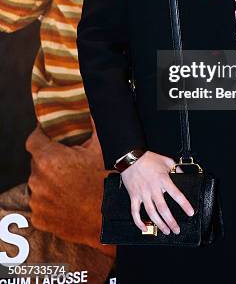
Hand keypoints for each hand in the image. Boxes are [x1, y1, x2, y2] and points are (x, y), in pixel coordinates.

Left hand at [26, 123, 114, 256]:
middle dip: (50, 161)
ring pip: (39, 183)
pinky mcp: (39, 218)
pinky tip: (67, 199)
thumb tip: (94, 111)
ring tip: (70, 184)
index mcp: (50, 159)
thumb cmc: (104, 182)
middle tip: (68, 163)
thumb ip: (93, 126)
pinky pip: (41, 203)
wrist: (108, 217)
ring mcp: (37, 200)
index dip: (40, 136)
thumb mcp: (100, 149)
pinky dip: (50, 200)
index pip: (33, 140)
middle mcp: (38, 179)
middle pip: (38, 163)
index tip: (46, 135)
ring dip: (50, 181)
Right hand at [120, 151, 193, 234]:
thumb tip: (182, 175)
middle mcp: (153, 188)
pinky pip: (135, 212)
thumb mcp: (167, 160)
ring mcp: (143, 194)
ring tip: (166, 231)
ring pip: (151, 213)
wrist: (131, 158)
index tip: (190, 212)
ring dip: (159, 224)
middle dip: (171, 221)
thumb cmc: (148, 158)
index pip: (176, 194)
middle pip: (163, 209)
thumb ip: (176, 168)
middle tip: (176, 229)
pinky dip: (139, 222)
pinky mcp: (134, 196)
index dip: (184, 204)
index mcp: (163, 179)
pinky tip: (144, 228)